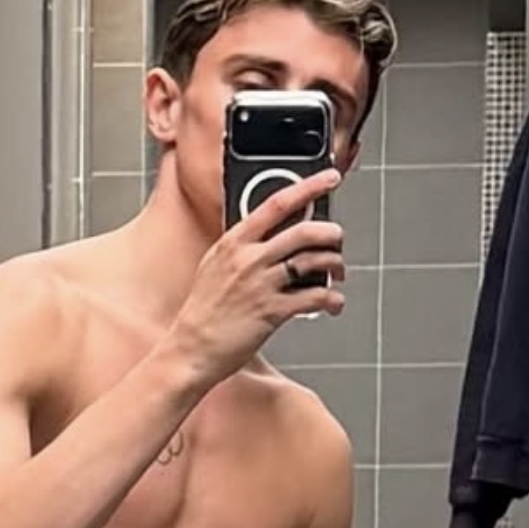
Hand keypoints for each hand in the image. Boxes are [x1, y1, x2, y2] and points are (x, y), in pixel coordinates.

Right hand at [172, 171, 345, 387]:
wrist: (190, 349)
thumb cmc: (203, 312)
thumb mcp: (215, 266)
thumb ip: (241, 247)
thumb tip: (270, 235)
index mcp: (234, 241)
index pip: (277, 202)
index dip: (309, 186)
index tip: (330, 178)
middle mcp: (249, 259)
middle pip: (304, 231)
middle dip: (331, 233)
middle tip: (337, 239)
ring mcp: (261, 285)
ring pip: (314, 261)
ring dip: (335, 264)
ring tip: (338, 272)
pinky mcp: (272, 312)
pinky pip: (315, 297)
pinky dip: (332, 299)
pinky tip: (334, 303)